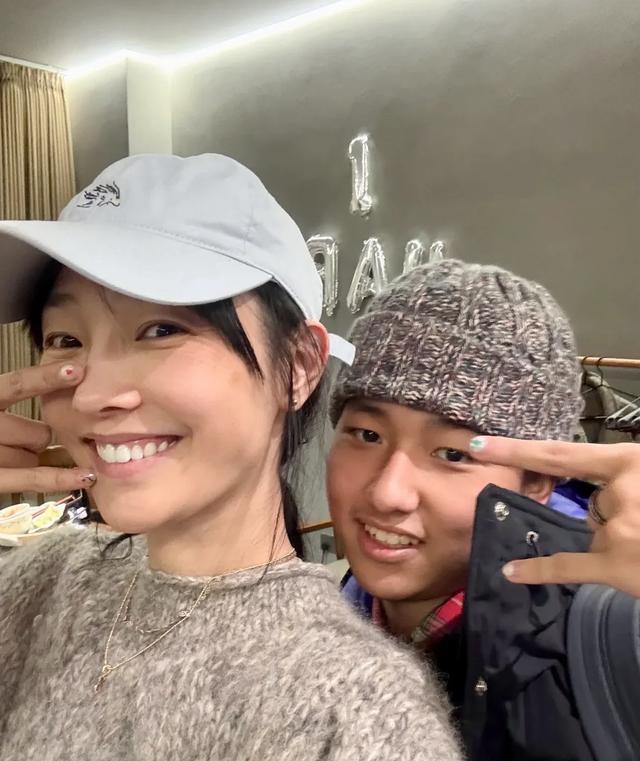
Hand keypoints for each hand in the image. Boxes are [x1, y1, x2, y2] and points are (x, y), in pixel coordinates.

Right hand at [0, 363, 94, 495]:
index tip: (77, 370)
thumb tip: (67, 387)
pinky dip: (59, 478)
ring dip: (30, 459)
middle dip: (38, 438)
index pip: (16, 385)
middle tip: (22, 441)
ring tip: (6, 456)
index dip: (46, 378)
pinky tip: (85, 476)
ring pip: (33, 456)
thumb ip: (11, 396)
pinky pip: (31, 477)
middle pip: (37, 432)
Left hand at [469, 436, 639, 596]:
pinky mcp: (619, 565)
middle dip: (615, 513)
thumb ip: (627, 475)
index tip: (478, 446)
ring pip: (596, 531)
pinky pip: (568, 566)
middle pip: (593, 502)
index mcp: (631, 460)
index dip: (516, 451)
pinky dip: (539, 570)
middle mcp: (622, 492)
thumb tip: (600, 492)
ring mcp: (619, 530)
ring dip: (618, 538)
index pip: (560, 455)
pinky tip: (511, 572)